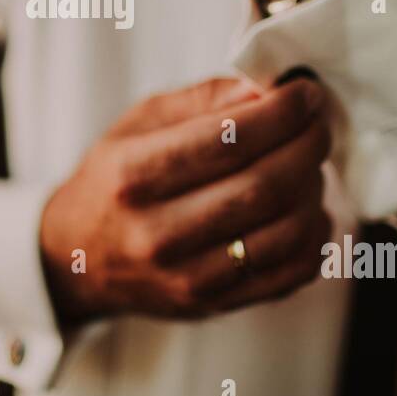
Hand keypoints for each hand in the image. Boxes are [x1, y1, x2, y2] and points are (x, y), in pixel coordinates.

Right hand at [39, 76, 331, 323]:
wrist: (78, 259)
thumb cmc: (114, 181)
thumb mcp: (138, 123)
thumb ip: (202, 100)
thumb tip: (265, 90)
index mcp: (133, 176)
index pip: (228, 140)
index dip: (282, 112)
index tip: (305, 93)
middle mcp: (157, 233)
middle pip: (264, 186)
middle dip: (307, 145)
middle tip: (317, 124)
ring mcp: (188, 277)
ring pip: (286, 231)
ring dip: (314, 188)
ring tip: (309, 164)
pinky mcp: (214, 305)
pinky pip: (292, 272)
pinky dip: (316, 235)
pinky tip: (306, 208)